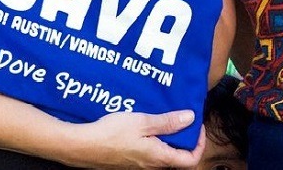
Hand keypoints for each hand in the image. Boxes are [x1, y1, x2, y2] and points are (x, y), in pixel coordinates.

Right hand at [62, 110, 202, 169]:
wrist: (82, 146)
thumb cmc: (111, 134)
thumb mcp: (142, 122)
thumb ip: (167, 122)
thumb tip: (190, 118)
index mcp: (160, 157)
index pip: (190, 160)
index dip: (199, 144)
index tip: (196, 127)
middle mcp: (152, 166)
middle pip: (176, 157)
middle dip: (182, 139)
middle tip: (178, 120)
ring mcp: (138, 166)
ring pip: (160, 154)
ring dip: (165, 139)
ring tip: (159, 119)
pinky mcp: (127, 162)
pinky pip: (146, 153)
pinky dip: (151, 141)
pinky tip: (140, 127)